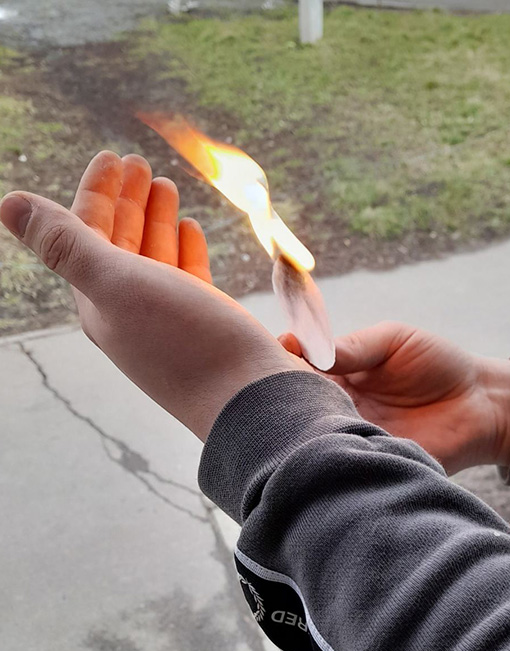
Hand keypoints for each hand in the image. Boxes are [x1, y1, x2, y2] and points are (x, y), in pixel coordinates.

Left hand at [0, 151, 307, 440]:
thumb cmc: (186, 344)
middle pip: (121, 245)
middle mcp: (132, 315)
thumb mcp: (118, 285)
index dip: (96, 194)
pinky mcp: (209, 328)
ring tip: (165, 186)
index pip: (88, 236)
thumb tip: (8, 203)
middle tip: (139, 162)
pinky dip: (185, 248)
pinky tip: (190, 230)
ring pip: (156, 259)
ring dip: (156, 220)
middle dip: (126, 201)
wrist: (254, 403)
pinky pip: (188, 278)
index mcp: (102, 305)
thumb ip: (66, 246)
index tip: (113, 156)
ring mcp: (172, 323)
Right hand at [281, 322, 509, 474]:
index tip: (280, 351)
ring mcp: (350, 435)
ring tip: (302, 413)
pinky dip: (330, 452)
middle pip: (296, 403)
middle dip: (284, 395)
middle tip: (279, 387)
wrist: (480, 405)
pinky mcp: (367, 460)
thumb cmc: (439, 364)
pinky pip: (340, 459)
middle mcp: (337, 406)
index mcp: (339, 374)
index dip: (283, 361)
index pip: (298, 368)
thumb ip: (354, 346)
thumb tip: (310, 350)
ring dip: (303, 425)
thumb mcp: (394, 340)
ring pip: (311, 434)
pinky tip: (326, 442)